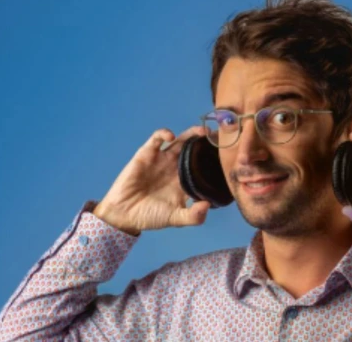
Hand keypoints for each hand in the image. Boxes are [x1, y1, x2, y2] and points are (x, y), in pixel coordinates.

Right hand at [93, 126, 210, 235]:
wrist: (123, 214)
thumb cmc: (150, 216)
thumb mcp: (175, 219)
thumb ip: (193, 216)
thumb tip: (207, 205)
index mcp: (186, 181)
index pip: (205, 167)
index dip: (215, 160)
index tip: (228, 156)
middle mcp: (176, 168)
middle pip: (196, 150)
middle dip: (208, 143)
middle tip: (221, 137)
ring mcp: (163, 159)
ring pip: (181, 140)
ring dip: (191, 133)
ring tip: (202, 132)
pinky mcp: (147, 153)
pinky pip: (157, 138)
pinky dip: (164, 133)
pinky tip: (171, 136)